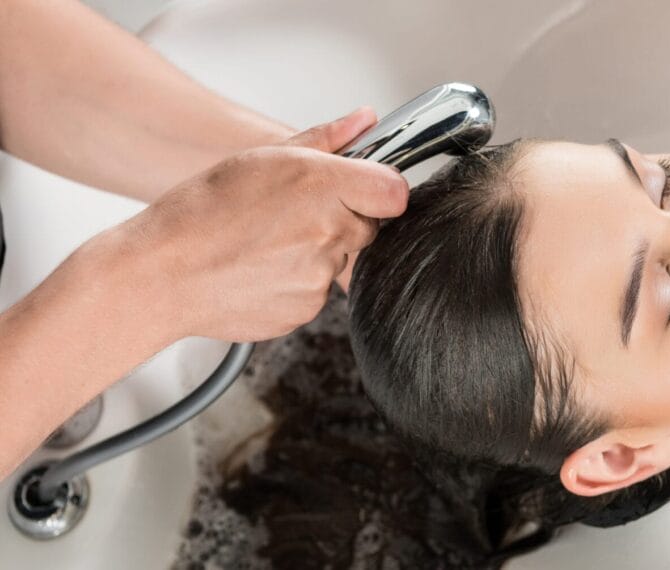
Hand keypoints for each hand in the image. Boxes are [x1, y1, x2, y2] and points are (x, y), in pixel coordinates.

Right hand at [105, 108, 407, 341]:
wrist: (161, 275)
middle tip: (293, 216)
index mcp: (321, 185)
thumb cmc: (201, 213)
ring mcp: (319, 276)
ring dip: (317, 251)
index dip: (380, 192)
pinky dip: (298, 281)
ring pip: (341, 260)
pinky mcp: (306, 310)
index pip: (394, 192)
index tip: (364, 192)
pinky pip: (318, 291)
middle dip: (342, 219)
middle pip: (368, 227)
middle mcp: (328, 231)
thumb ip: (325, 140)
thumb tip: (363, 120)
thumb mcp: (261, 159)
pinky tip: (262, 269)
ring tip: (268, 243)